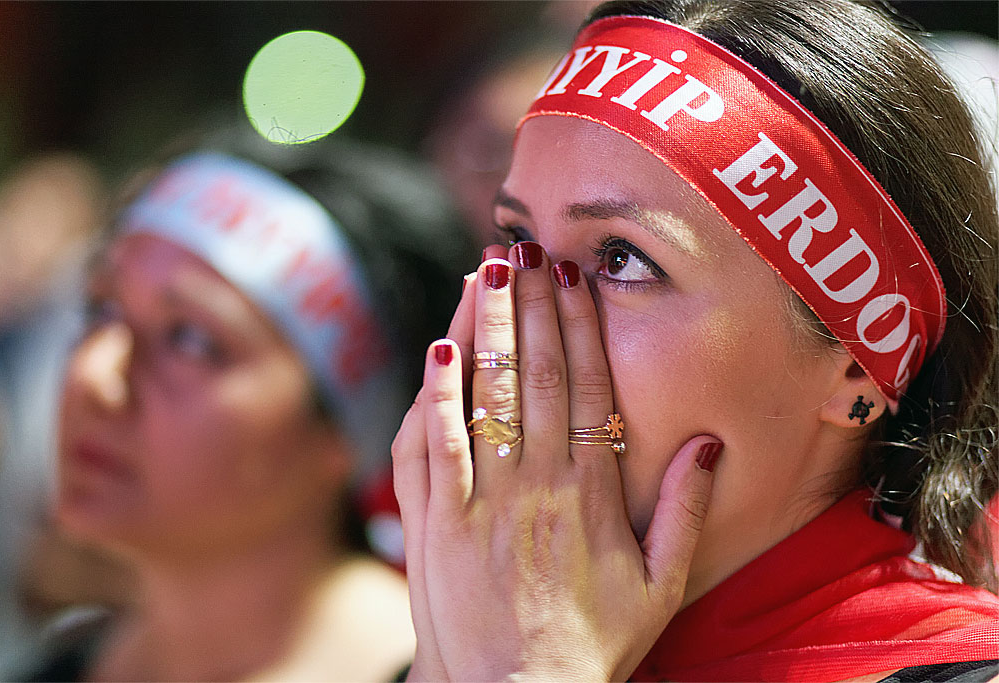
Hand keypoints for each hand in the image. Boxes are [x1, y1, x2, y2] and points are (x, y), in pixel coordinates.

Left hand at [393, 243, 720, 680]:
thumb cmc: (591, 647)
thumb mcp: (659, 588)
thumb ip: (685, 512)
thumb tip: (709, 443)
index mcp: (589, 495)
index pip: (586, 387)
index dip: (579, 326)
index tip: (574, 278)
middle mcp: (533, 487)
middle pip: (532, 376)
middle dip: (528, 305)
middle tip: (523, 249)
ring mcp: (476, 503)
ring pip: (478, 396)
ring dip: (482, 329)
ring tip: (482, 274)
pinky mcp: (430, 525)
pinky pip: (428, 447)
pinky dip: (432, 395)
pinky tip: (438, 350)